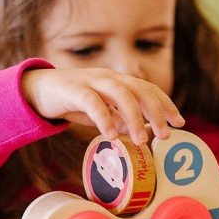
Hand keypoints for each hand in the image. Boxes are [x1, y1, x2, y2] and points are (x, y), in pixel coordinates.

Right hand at [22, 68, 184, 145]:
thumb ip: (119, 118)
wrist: (38, 89)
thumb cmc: (75, 100)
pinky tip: (111, 136)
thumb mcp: (102, 111)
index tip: (180, 123)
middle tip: (165, 135)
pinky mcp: (74, 89)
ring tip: (141, 141)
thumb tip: (136, 131)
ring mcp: (92, 80)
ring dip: (134, 118)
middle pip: (141, 90)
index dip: (166, 105)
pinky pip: (93, 102)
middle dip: (157, 112)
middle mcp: (111, 78)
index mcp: (121, 81)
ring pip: (121, 94)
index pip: (150, 90)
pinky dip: (105, 118)